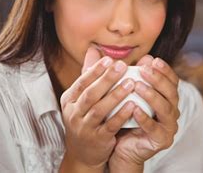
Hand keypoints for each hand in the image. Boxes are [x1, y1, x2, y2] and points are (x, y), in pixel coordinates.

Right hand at [59, 47, 136, 171]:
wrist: (83, 152)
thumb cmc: (85, 118)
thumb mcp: (82, 98)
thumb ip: (89, 75)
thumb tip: (93, 50)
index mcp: (69, 100)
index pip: (82, 82)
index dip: (95, 70)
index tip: (109, 60)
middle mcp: (73, 113)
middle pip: (90, 94)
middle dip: (106, 79)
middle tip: (122, 65)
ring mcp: (84, 127)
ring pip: (100, 109)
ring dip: (116, 95)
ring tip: (131, 83)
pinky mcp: (97, 139)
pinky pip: (110, 125)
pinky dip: (121, 115)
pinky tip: (132, 105)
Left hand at [109, 55, 179, 170]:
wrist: (118, 146)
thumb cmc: (121, 115)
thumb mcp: (119, 92)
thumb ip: (117, 75)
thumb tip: (109, 54)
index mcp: (166, 97)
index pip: (171, 80)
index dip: (164, 69)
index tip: (152, 59)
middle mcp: (171, 110)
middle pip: (171, 92)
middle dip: (158, 79)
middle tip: (144, 70)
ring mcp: (168, 126)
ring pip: (166, 109)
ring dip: (152, 96)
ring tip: (137, 86)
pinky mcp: (161, 140)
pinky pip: (155, 128)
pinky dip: (145, 118)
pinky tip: (134, 109)